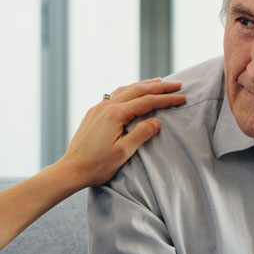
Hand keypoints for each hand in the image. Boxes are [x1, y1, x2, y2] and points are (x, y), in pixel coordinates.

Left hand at [56, 78, 184, 187]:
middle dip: (159, 87)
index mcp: (115, 114)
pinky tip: (133, 93)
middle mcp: (105, 106)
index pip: (147, 102)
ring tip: (159, 83)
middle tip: (177, 85)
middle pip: (137, 90)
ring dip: (143, 85)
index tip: (182, 98)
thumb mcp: (123, 152)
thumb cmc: (97, 165)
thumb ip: (141, 133)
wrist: (71, 170)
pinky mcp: (93, 114)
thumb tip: (157, 120)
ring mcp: (97, 108)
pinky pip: (114, 95)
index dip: (166, 99)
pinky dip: (129, 91)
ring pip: (125, 90)